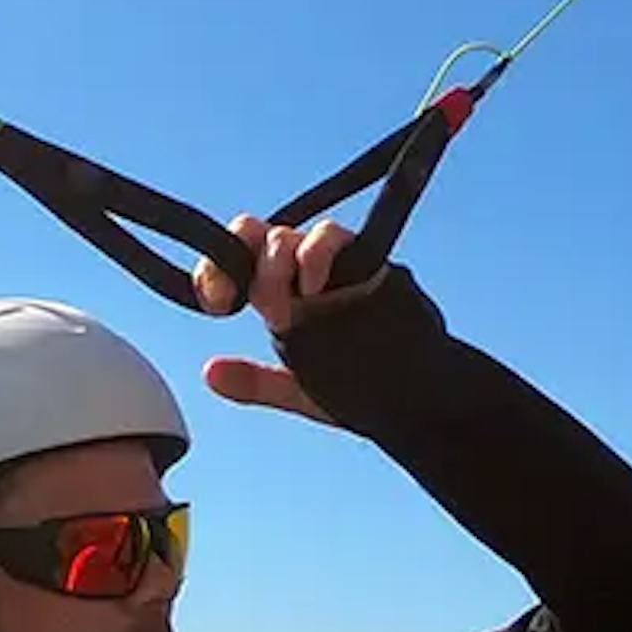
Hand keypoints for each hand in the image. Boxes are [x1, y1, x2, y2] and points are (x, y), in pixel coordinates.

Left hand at [193, 215, 379, 424]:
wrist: (421, 396)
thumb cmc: (362, 388)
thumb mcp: (300, 390)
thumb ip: (257, 383)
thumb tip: (210, 373)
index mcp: (276, 296)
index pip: (233, 262)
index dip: (214, 271)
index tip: (216, 304)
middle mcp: (298, 272)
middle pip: (253, 235)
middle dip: (241, 258)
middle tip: (246, 301)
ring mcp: (332, 264)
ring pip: (287, 236)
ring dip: (276, 265)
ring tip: (282, 311)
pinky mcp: (365, 259)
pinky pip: (331, 236)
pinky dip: (315, 254)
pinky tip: (313, 287)